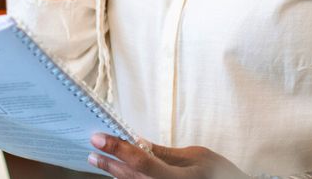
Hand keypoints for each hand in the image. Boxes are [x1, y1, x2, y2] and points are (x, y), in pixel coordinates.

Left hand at [88, 133, 248, 178]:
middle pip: (129, 176)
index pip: (140, 161)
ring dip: (113, 171)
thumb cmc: (219, 174)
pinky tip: (117, 171)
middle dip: (109, 161)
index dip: (117, 148)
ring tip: (98, 158)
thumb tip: (138, 141)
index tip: (99, 137)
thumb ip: (165, 153)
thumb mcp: (196, 156)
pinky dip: (126, 178)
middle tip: (93, 146)